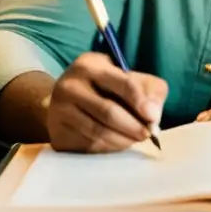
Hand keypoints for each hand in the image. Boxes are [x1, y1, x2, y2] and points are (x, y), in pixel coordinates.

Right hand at [46, 52, 167, 152]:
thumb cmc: (107, 87)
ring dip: (123, 140)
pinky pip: (88, 144)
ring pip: (98, 131)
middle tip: (147, 134)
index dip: (140, 102)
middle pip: (108, 111)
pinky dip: (108, 147)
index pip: (122, 83)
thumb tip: (153, 115)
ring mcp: (59, 110)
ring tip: (135, 139)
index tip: (153, 118)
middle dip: (133, 126)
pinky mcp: (57, 132)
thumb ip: (150, 91)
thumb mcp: (130, 78)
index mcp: (90, 64)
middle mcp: (69, 84)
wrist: (67, 101)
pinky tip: (116, 143)